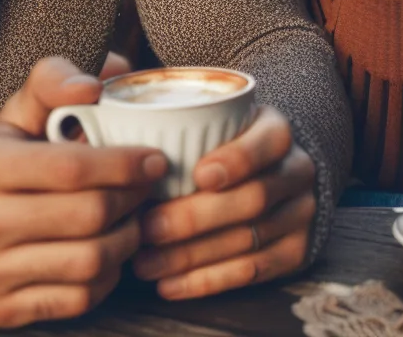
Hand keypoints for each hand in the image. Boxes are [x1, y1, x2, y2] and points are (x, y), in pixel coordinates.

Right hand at [0, 57, 166, 327]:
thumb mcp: (10, 118)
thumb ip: (52, 84)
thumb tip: (98, 81)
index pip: (72, 167)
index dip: (125, 163)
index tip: (154, 158)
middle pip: (89, 215)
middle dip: (133, 200)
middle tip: (148, 189)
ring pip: (90, 261)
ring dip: (126, 240)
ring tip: (131, 220)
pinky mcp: (2, 309)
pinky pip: (77, 299)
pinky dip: (106, 278)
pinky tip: (106, 254)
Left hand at [131, 107, 317, 299]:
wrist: (278, 175)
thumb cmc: (228, 145)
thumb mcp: (217, 120)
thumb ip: (176, 119)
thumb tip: (102, 121)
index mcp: (278, 131)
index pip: (266, 143)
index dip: (236, 160)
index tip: (198, 174)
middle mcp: (297, 172)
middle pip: (252, 199)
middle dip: (195, 218)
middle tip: (147, 229)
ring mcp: (300, 214)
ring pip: (248, 240)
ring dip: (191, 256)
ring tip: (143, 263)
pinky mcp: (295, 252)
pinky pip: (251, 272)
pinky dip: (207, 281)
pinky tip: (169, 284)